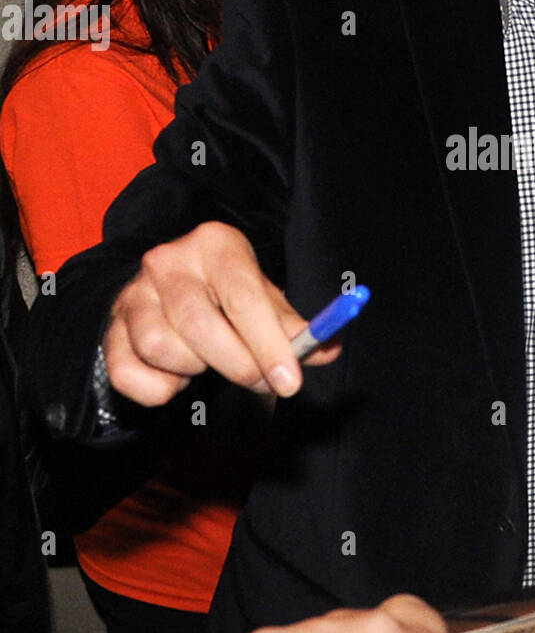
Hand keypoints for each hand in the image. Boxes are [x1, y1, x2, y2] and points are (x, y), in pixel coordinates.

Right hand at [102, 221, 341, 405]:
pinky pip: (129, 374)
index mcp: (214, 244)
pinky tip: (178, 374)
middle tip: (261, 383)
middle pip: (199, 324)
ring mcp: (133, 294)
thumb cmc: (228, 296)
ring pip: (162, 348)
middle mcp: (167, 260)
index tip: (289, 380)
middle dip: (237, 363)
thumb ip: (293, 326)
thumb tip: (326, 349)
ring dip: (195, 369)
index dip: (268, 341)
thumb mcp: (264, 298)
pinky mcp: (110, 329)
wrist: (171, 291)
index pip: (241, 293)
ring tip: (210, 360)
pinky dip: (160, 388)